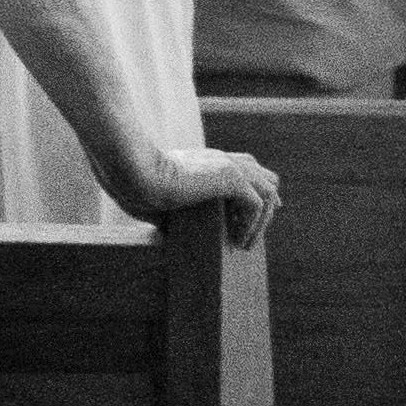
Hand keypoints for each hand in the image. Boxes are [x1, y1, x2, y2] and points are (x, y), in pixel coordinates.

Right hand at [109, 143, 282, 247]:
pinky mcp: (231, 177)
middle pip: (266, 178)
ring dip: (261, 222)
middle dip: (268, 205)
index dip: (257, 188)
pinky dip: (252, 225)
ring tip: (245, 246)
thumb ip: (172, 208)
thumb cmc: (136, 188)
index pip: (248, 167)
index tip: (260, 213)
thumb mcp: (160, 199)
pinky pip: (257, 204)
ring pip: (267, 193)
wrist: (136, 176)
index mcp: (210, 161)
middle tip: (256, 233)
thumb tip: (164, 232)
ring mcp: (231, 166)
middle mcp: (224, 160)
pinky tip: (237, 241)